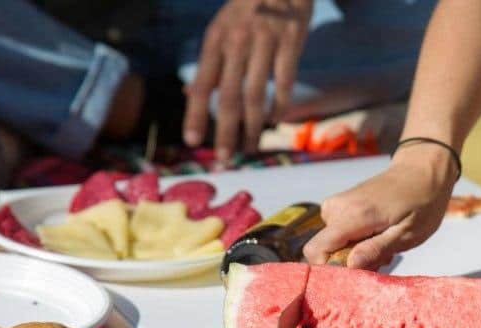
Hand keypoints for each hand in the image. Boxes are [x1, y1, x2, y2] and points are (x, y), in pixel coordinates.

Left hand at [183, 0, 312, 156]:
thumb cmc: (248, 6)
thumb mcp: (221, 27)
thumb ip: (209, 63)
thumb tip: (189, 95)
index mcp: (216, 40)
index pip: (201, 84)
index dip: (196, 114)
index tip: (193, 141)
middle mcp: (237, 42)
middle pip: (229, 97)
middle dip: (225, 132)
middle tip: (225, 158)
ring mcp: (265, 42)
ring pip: (256, 94)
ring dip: (252, 126)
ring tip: (251, 147)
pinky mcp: (291, 42)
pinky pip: (284, 82)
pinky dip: (279, 106)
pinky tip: (274, 121)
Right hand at [303, 144, 456, 269]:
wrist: (421, 171)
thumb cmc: (421, 203)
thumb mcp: (407, 234)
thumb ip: (376, 250)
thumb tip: (350, 266)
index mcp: (353, 215)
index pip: (315, 250)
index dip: (330, 269)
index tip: (356, 273)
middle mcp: (336, 208)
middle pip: (323, 251)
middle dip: (349, 262)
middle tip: (381, 256)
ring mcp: (335, 205)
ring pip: (331, 244)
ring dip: (356, 252)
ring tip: (383, 243)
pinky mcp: (338, 205)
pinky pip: (337, 234)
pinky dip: (355, 241)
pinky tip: (376, 235)